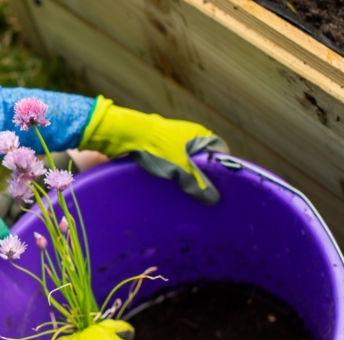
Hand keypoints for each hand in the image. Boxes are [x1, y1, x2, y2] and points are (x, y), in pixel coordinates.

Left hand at [79, 96, 228, 204]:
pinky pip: (169, 163)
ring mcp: (170, 141)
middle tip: (202, 196)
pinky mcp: (155, 147)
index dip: (222, 168)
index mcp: (199, 135)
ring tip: (183, 195)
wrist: (121, 134)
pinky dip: (170, 174)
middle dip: (202, 177)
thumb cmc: (155, 148)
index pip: (220, 151)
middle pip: (202, 159)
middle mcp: (187, 136)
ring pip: (185, 163)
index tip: (220, 187)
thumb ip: (197, 184)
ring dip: (184, 177)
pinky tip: (165, 188)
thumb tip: (214, 200)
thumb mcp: (180, 168)